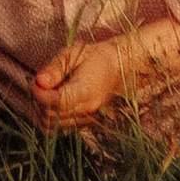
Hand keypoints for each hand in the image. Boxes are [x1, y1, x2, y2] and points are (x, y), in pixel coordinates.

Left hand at [29, 17, 179, 132]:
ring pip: (59, 129)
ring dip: (50, 115)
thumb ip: (57, 66)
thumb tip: (37, 82)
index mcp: (90, 90)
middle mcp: (93, 109)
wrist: (142, 64)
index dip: (42, 96)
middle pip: (51, 122)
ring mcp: (96, 119)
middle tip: (45, 85)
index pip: (54, 105)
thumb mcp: (81, 51)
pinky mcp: (98, 123)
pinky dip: (60, 120)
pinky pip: (69, 129)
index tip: (40, 83)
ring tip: (56, 90)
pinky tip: (65, 102)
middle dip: (41, 107)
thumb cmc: (109, 53)